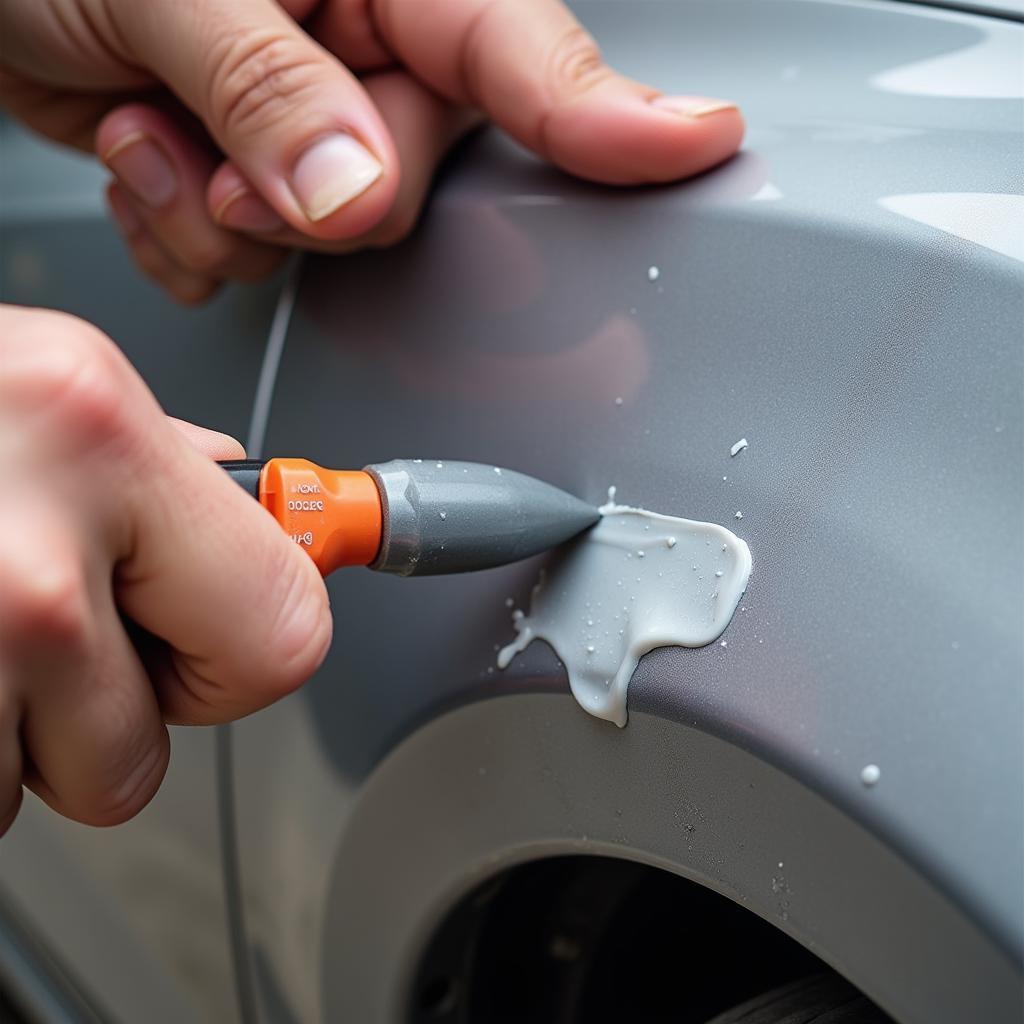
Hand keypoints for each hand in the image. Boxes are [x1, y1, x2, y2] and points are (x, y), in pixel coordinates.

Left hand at [0, 0, 743, 302]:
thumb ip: (270, 89)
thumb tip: (355, 195)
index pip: (519, 47)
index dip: (611, 110)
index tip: (701, 142)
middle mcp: (359, 40)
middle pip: (414, 180)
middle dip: (310, 198)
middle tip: (221, 158)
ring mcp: (310, 111)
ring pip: (335, 236)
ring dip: (235, 221)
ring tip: (162, 137)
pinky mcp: (256, 166)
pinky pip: (262, 254)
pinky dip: (195, 238)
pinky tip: (154, 164)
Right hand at [0, 305, 331, 833]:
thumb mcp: (29, 382)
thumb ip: (149, 460)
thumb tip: (239, 493)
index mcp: (94, 434)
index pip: (285, 631)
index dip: (241, 652)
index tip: (207, 640)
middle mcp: (20, 560)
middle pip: (143, 759)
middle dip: (96, 721)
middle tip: (25, 634)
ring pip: (25, 799)